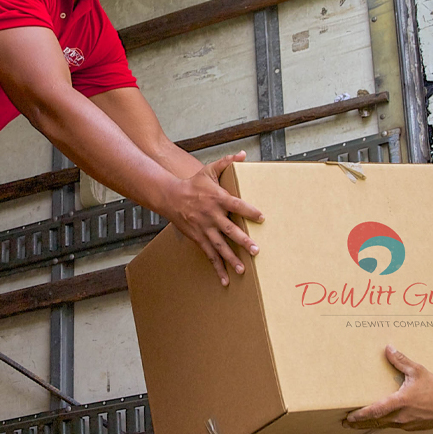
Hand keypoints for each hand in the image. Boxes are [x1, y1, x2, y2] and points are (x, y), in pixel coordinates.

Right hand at [167, 151, 263, 286]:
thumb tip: (244, 154)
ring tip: (243, 269)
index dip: (249, 211)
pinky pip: (209, 255)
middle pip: (229, 230)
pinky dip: (217, 268)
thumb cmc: (193, 184)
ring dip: (231, 258)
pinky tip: (225, 279)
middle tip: (256, 250)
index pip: (237, 205)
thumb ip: (227, 162)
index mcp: (218, 198)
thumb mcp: (209, 170)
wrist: (170, 197)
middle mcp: (212, 215)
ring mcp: (204, 229)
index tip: (262, 217)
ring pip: (219, 246)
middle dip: (243, 241)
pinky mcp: (198, 238)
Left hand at [344, 346, 432, 430]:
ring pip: (382, 425)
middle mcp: (400, 417)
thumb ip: (401, 360)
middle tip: (346, 422)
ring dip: (369, 424)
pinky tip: (378, 420)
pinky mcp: (410, 427)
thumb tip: (388, 348)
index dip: (360, 415)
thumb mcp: (418, 371)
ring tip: (357, 422)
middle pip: (375, 422)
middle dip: (359, 423)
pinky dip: (381, 424)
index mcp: (400, 403)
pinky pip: (391, 426)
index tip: (349, 416)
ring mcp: (405, 424)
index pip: (375, 411)